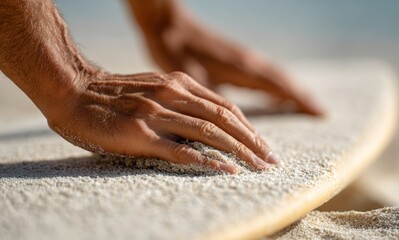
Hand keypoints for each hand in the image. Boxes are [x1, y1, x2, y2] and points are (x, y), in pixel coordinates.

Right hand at [48, 71, 278, 173]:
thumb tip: (206, 128)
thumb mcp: (155, 88)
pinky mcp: (140, 133)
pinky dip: (207, 161)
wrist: (73, 91)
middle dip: (252, 141)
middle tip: (271, 160)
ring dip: (239, 151)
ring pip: (209, 132)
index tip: (264, 145)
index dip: (249, 127)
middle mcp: (172, 94)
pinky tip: (227, 170)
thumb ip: (181, 103)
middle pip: (224, 119)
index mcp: (179, 83)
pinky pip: (181, 149)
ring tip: (259, 168)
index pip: (225, 107)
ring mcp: (157, 113)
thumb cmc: (115, 95)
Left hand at [129, 0, 323, 115]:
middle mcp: (248, 61)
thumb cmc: (177, 51)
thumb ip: (213, 97)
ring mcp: (243, 58)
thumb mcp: (193, 77)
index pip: (279, 85)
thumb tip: (228, 120)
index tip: (320, 112)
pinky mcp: (236, 58)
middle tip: (321, 112)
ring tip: (306, 105)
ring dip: (291, 90)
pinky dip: (276, 85)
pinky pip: (263, 73)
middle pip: (282, 80)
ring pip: (275, 76)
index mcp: (241, 67)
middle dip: (301, 96)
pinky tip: (276, 95)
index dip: (298, 99)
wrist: (169, 25)